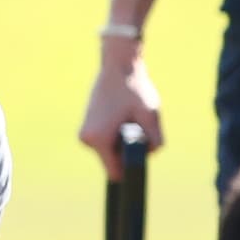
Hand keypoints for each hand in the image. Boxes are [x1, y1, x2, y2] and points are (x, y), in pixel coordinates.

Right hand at [77, 46, 162, 164]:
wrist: (118, 67)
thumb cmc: (135, 90)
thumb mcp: (151, 117)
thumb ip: (155, 141)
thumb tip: (150, 155)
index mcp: (99, 140)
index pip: (115, 172)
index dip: (131, 168)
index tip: (141, 155)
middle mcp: (87, 140)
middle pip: (115, 161)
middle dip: (130, 149)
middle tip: (136, 124)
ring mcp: (85, 134)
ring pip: (112, 150)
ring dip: (124, 140)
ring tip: (128, 117)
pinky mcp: (88, 128)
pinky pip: (108, 141)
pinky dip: (118, 133)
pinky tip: (122, 115)